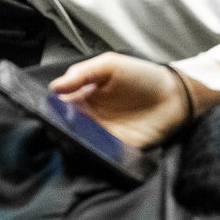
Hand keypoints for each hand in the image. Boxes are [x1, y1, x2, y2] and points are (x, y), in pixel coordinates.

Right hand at [49, 53, 205, 148]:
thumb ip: (82, 73)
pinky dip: (92, 153)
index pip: (59, 107)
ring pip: (79, 143)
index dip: (50, 110)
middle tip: (55, 126)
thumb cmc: (143, 76)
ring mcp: (103, 136)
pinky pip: (100, 155)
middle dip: (58, 129)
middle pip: (66, 128)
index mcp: (84, 97)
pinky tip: (89, 146)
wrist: (173, 95)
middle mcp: (90, 119)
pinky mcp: (117, 150)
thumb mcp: (110, 65)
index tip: (45, 111)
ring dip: (72, 142)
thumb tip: (54, 88)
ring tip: (70, 136)